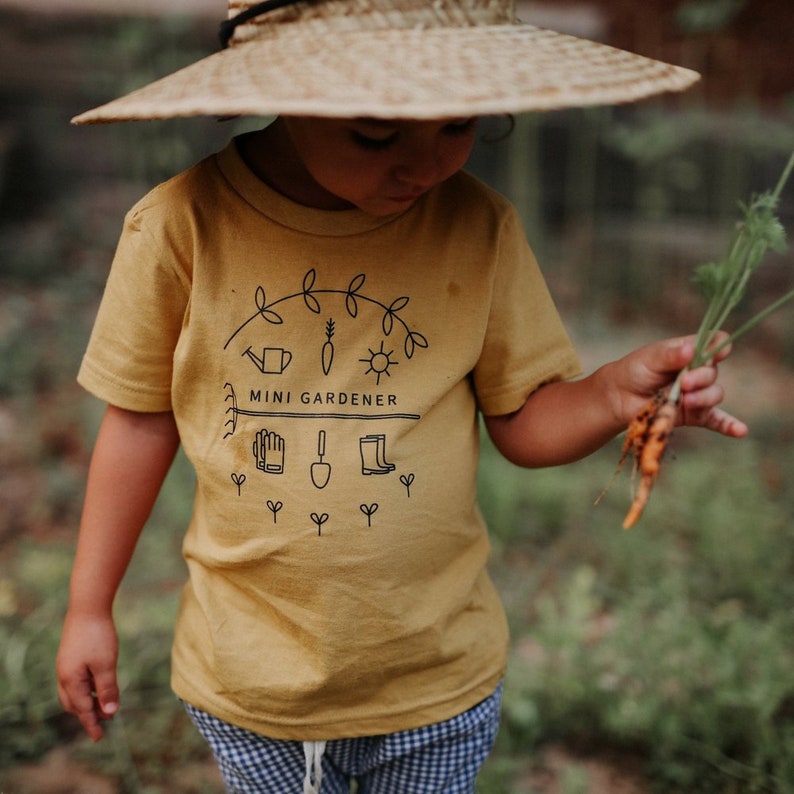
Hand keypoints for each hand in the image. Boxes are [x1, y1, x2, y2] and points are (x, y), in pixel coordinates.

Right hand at [56, 611, 118, 740]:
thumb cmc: (98, 636)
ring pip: (73, 692)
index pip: (83, 709)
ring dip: (87, 702)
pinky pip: (75, 680)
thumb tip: (110, 713)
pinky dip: (86, 688)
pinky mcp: (70, 656)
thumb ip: (107, 689)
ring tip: (102, 707)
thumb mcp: (106, 664)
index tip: (99, 738)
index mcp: (71, 680)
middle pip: (74, 704)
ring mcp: (66, 665)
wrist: (87, 607)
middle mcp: (64, 675)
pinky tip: (97, 685)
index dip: (92, 724)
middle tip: (103, 723)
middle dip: (87, 715)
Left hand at [615, 333, 747, 438]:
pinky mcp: (692, 415)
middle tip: (683, 383)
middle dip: (701, 378)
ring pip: (715, 395)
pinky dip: (728, 425)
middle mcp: (697, 372)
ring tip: (685, 400)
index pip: (714, 344)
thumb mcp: (650, 358)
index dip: (719, 347)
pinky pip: (716, 421)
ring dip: (703, 398)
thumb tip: (690, 351)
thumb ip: (670, 356)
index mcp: (689, 352)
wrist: (617, 398)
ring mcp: (695, 394)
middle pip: (714, 373)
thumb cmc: (634, 371)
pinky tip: (740, 431)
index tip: (714, 354)